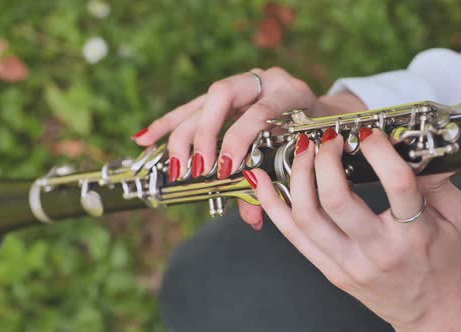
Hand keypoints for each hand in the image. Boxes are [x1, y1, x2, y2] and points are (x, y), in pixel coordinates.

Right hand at [132, 67, 364, 228]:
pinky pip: (189, 107)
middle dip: (204, 135)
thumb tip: (252, 219)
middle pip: (220, 97)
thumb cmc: (308, 140)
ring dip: (181, 134)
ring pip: (201, 101)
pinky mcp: (222, 94)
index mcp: (290, 93)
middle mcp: (262, 80)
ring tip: (174, 166)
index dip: (238, 140)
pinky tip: (144, 138)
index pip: (257, 112)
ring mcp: (239, 83)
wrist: (316, 114)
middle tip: (197, 169)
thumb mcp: (298, 157)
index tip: (225, 171)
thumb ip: (271, 183)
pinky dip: (167, 123)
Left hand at [245, 130, 460, 330]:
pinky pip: (292, 236)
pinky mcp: (329, 269)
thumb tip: (416, 142)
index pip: (396, 186)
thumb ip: (436, 179)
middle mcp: (376, 251)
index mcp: (415, 234)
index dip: (379, 152)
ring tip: (302, 151)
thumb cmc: (445, 260)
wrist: (432, 310)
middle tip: (328, 138)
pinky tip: (261, 180)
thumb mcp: (456, 216)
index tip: (368, 132)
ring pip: (306, 217)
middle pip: (336, 201)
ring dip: (297, 177)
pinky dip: (272, 205)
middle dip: (324, 160)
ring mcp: (347, 263)